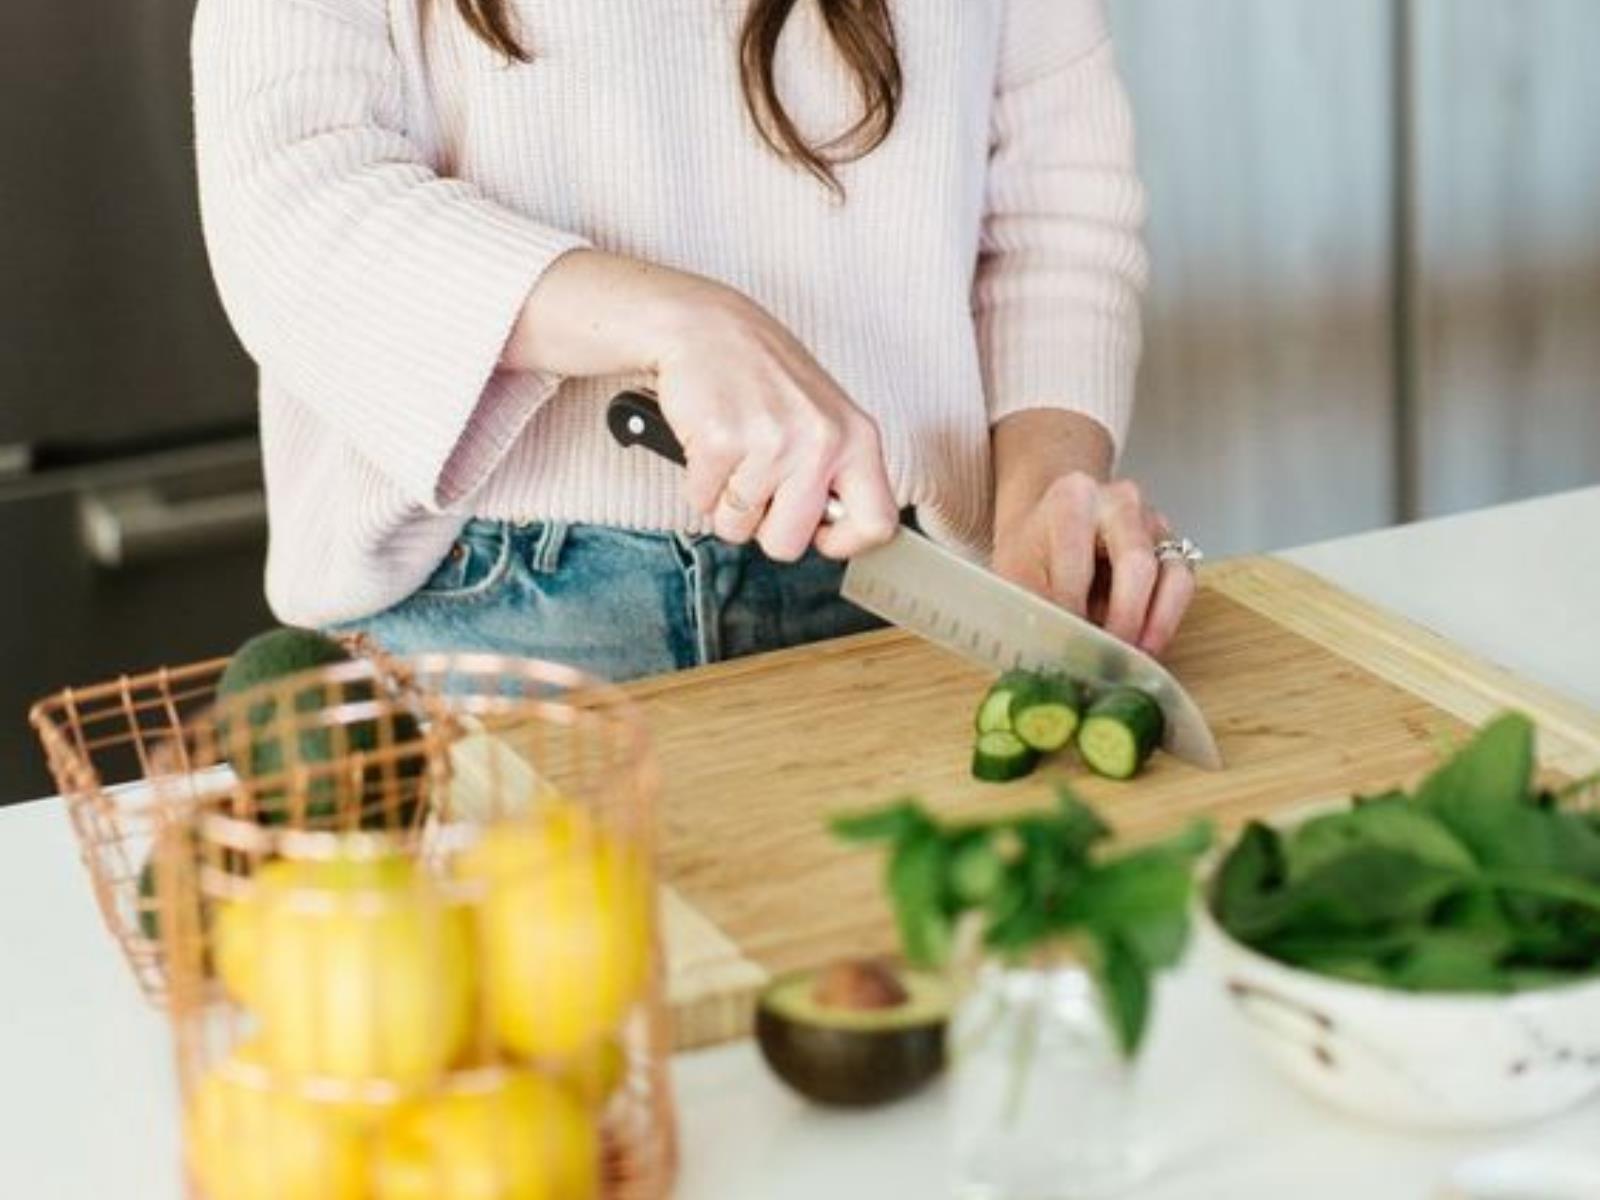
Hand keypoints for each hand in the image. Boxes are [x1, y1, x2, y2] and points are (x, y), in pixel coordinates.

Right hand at [651, 285, 898, 560]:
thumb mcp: (824, 415)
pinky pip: (702, 501)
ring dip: (724, 500)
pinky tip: (709, 442)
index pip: (877, 523)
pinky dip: (697, 481)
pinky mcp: (722, 441)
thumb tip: (833, 533)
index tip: (818, 534)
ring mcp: (772, 442)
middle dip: (762, 526)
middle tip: (756, 485)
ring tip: (732, 453)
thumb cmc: (762, 374)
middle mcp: (822, 441)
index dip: (842, 543)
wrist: (705, 326)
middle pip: (788, 544)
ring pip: (737, 526)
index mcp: (857, 438)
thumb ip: (837, 471)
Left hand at [990, 411, 1193, 655]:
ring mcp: (1153, 523)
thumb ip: (1032, 606)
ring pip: (1173, 575)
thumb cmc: (1031, 552)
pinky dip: (1165, 622)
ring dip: (1154, 625)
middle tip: (1105, 658)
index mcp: (1074, 497)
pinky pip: (1182, 586)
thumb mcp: (1015, 574)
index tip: (1063, 644)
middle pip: (1137, 563)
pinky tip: (1143, 648)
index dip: (1070, 608)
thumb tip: (1052, 651)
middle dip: (1122, 619)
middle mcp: (1122, 502)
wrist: (1048, 528)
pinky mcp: (1172, 548)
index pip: (1079, 558)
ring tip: (1130, 659)